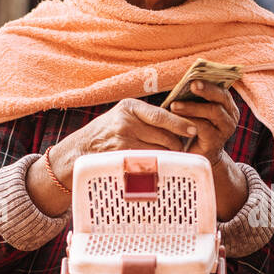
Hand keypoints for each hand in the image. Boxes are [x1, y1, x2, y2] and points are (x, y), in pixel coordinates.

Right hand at [25, 97, 197, 214]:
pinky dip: (158, 166)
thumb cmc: (107, 132)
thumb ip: (146, 116)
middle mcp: (126, 123)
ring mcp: (123, 142)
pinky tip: (160, 166)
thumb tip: (179, 120)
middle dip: (177, 144)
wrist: (80, 149)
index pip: (161, 116)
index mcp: (129, 107)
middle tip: (182, 149)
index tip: (193, 129)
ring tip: (171, 158)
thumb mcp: (123, 115)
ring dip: (169, 156)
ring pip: (160, 152)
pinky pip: (149, 164)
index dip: (180, 124)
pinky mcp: (121, 159)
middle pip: (165, 136)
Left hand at [168, 81, 239, 166]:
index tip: (196, 76)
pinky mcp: (216, 142)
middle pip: (221, 98)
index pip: (222, 89)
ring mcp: (225, 129)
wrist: (198, 155)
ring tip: (174, 105)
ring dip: (192, 107)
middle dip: (206, 90)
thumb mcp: (197, 111)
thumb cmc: (195, 128)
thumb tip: (184, 81)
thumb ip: (195, 98)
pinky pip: (204, 128)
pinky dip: (190, 122)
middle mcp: (230, 116)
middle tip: (191, 84)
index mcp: (227, 105)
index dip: (210, 82)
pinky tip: (176, 120)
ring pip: (213, 112)